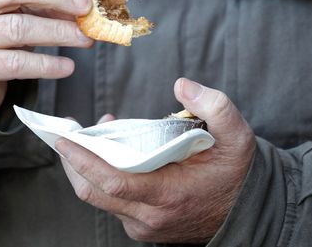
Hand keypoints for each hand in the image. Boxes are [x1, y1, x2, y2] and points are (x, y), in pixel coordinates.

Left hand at [56, 78, 255, 243]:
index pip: (112, 182)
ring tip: (95, 135)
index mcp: (169, 195)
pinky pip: (111, 202)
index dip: (83, 160)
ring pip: (99, 198)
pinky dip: (102, 177)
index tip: (65, 138)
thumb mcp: (237, 136)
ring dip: (88, 167)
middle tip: (68, 131)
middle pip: (94, 192)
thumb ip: (216, 107)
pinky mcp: (142, 226)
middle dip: (74, 162)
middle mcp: (150, 216)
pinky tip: (112, 153)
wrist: (247, 211)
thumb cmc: (237, 172)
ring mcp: (144, 225)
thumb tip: (182, 85)